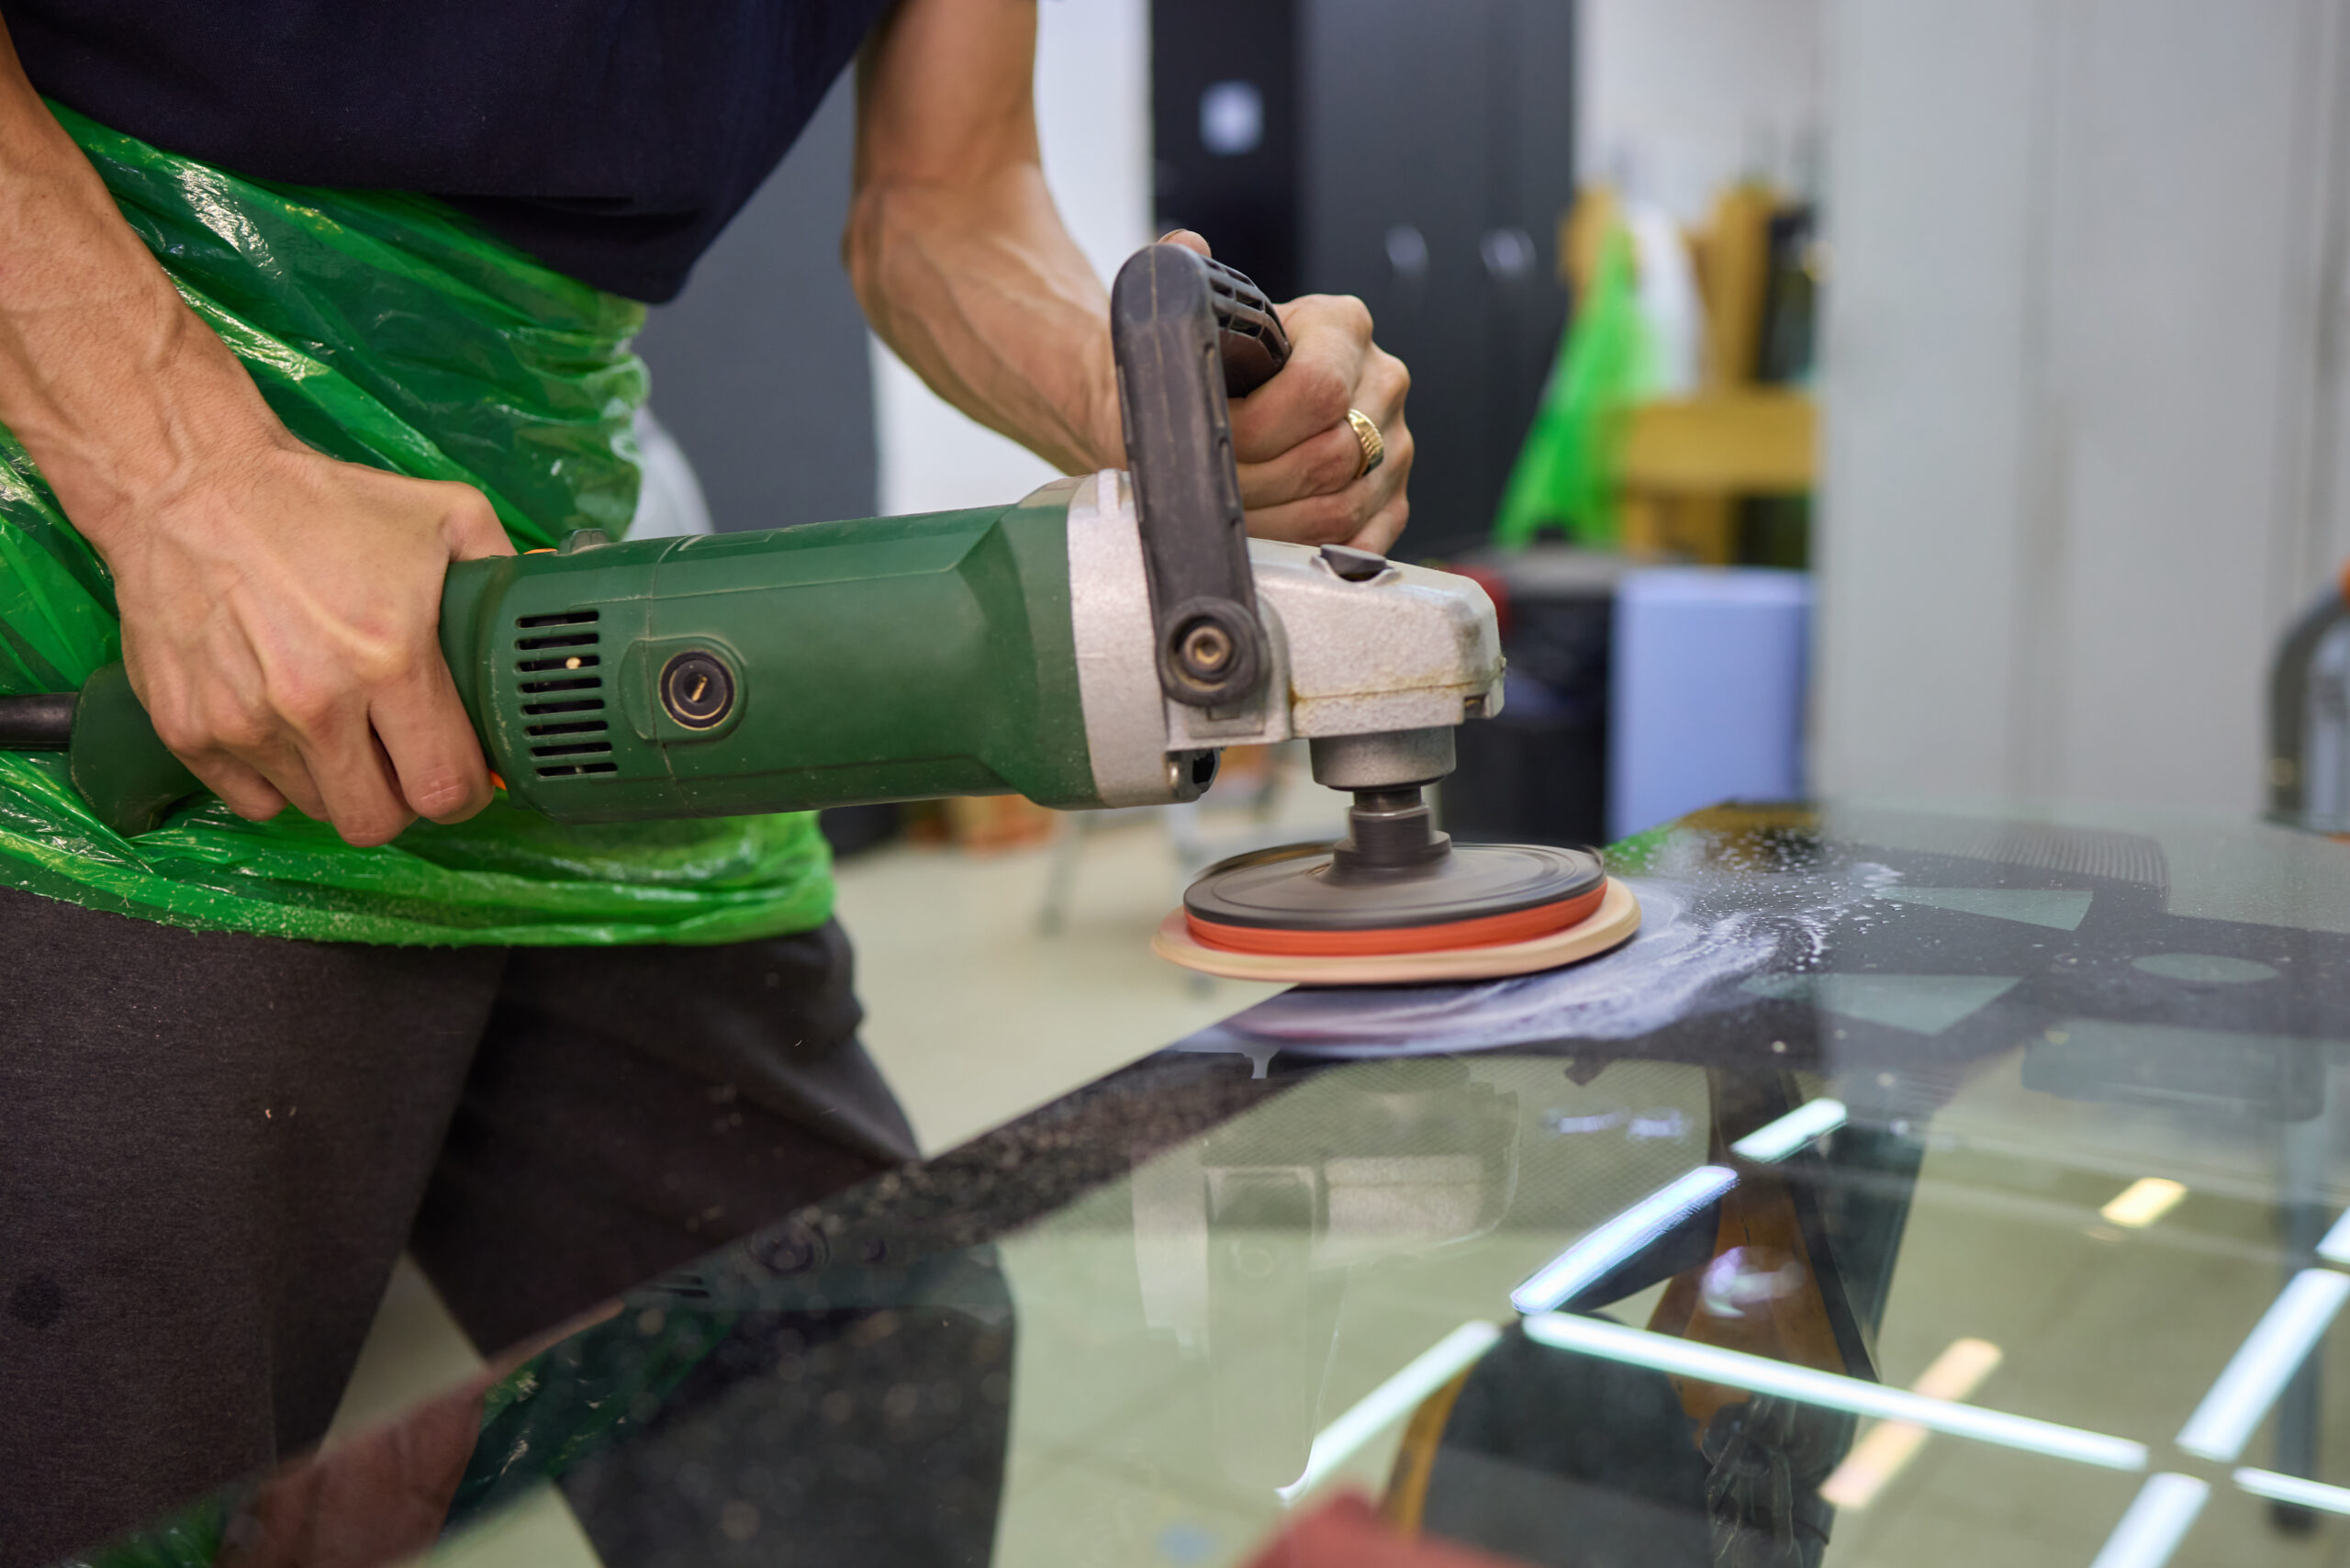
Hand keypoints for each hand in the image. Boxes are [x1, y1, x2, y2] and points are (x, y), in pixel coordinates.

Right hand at [87, 433, 511, 847]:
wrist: (188, 485)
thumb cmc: (320, 503)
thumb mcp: (444, 516)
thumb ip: (502, 576)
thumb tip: (541, 626)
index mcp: (390, 659)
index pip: (445, 787)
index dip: (464, 792)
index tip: (462, 774)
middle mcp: (315, 703)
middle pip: (377, 821)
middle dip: (402, 799)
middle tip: (402, 759)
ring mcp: (246, 722)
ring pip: (317, 810)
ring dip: (338, 782)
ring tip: (340, 724)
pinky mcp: (189, 729)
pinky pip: (252, 801)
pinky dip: (276, 779)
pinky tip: (286, 727)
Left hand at [1162, 230, 1412, 553]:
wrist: (1218, 405)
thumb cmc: (1205, 368)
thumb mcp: (1188, 318)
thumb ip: (1183, 279)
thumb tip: (1183, 249)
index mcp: (1342, 326)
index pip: (1317, 389)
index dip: (1254, 429)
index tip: (1209, 437)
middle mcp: (1383, 381)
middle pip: (1329, 456)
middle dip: (1255, 482)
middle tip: (1208, 487)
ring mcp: (1395, 444)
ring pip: (1341, 506)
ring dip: (1274, 523)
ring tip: (1226, 517)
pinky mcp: (1392, 499)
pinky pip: (1361, 541)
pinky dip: (1310, 552)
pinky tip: (1268, 544)